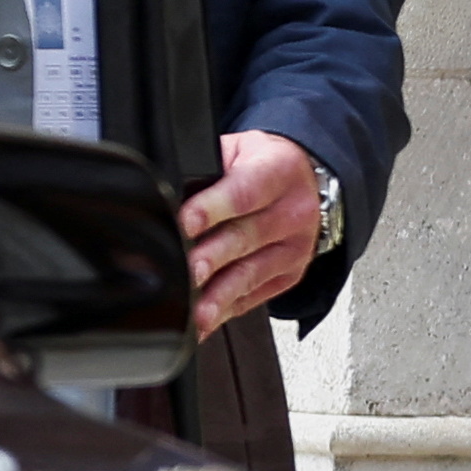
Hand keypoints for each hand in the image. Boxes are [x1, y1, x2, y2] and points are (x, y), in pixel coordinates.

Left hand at [181, 130, 323, 332]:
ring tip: (197, 312)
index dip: (213, 208)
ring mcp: (295, 248)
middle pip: (247, 238)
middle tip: (188, 271)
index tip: (186, 223)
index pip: (244, 191)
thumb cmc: (262, 165)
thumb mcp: (239, 150)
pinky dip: (227, 310)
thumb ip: (208, 170)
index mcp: (279, 170)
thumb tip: (165, 196)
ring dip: (221, 296)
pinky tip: (206, 320)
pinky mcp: (290, 275)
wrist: (305, 180)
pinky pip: (255, 296)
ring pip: (252, 274)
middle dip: (213, 258)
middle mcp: (294, 211)